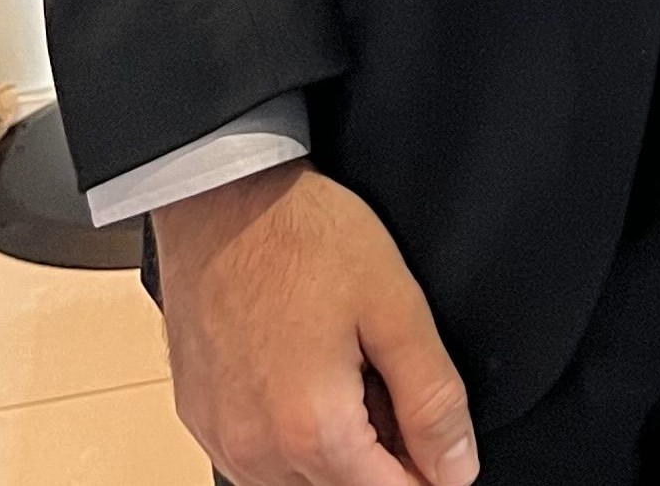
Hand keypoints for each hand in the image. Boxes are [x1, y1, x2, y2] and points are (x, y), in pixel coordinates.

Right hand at [152, 159, 477, 485]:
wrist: (223, 201)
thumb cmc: (306, 239)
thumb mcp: (395, 306)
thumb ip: (431, 397)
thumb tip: (457, 467)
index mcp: (312, 434)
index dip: (430, 468)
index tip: (435, 427)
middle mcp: (257, 456)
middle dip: (385, 453)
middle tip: (392, 376)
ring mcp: (223, 441)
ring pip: (300, 481)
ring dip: (339, 447)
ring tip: (352, 368)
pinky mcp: (202, 421)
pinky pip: (259, 460)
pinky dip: (294, 435)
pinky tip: (309, 372)